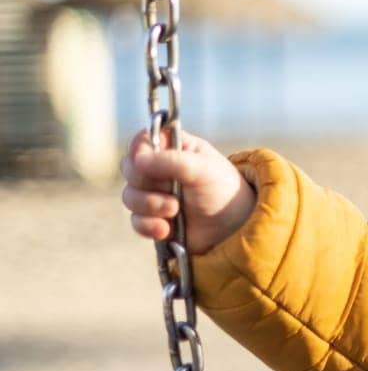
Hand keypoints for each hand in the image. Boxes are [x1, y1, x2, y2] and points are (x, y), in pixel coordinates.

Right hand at [121, 129, 256, 254]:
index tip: (148, 162)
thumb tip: (138, 161)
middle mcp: (159, 169)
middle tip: (173, 190)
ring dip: (150, 205)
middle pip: (130, 169)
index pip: (142, 141)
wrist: (234, 227)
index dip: (139, 151)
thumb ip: (172, 161)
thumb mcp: (203, 169)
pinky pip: (135, 221)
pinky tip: (167, 229)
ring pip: (129, 197)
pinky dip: (149, 226)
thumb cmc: (223, 190)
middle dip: (147, 182)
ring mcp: (154, 194)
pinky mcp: (153, 219)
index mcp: (174, 148)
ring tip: (175, 209)